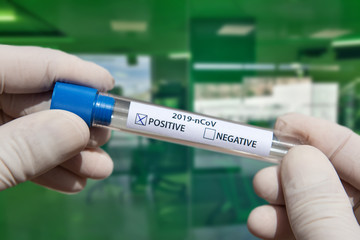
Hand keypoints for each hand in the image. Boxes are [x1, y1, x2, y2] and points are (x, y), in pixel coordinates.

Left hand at [0, 45, 113, 192]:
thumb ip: (19, 148)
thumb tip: (76, 129)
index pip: (26, 63)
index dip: (71, 71)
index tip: (108, 85)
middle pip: (33, 97)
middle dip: (74, 121)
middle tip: (103, 138)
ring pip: (29, 128)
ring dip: (67, 151)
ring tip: (98, 169)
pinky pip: (17, 151)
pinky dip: (45, 166)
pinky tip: (72, 180)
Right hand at [247, 113, 359, 238]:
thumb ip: (322, 206)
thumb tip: (297, 157)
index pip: (354, 153)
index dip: (318, 134)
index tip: (281, 125)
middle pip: (328, 178)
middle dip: (290, 173)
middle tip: (263, 180)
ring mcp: (346, 231)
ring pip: (312, 204)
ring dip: (280, 201)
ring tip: (258, 209)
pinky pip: (305, 227)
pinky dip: (281, 224)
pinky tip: (262, 224)